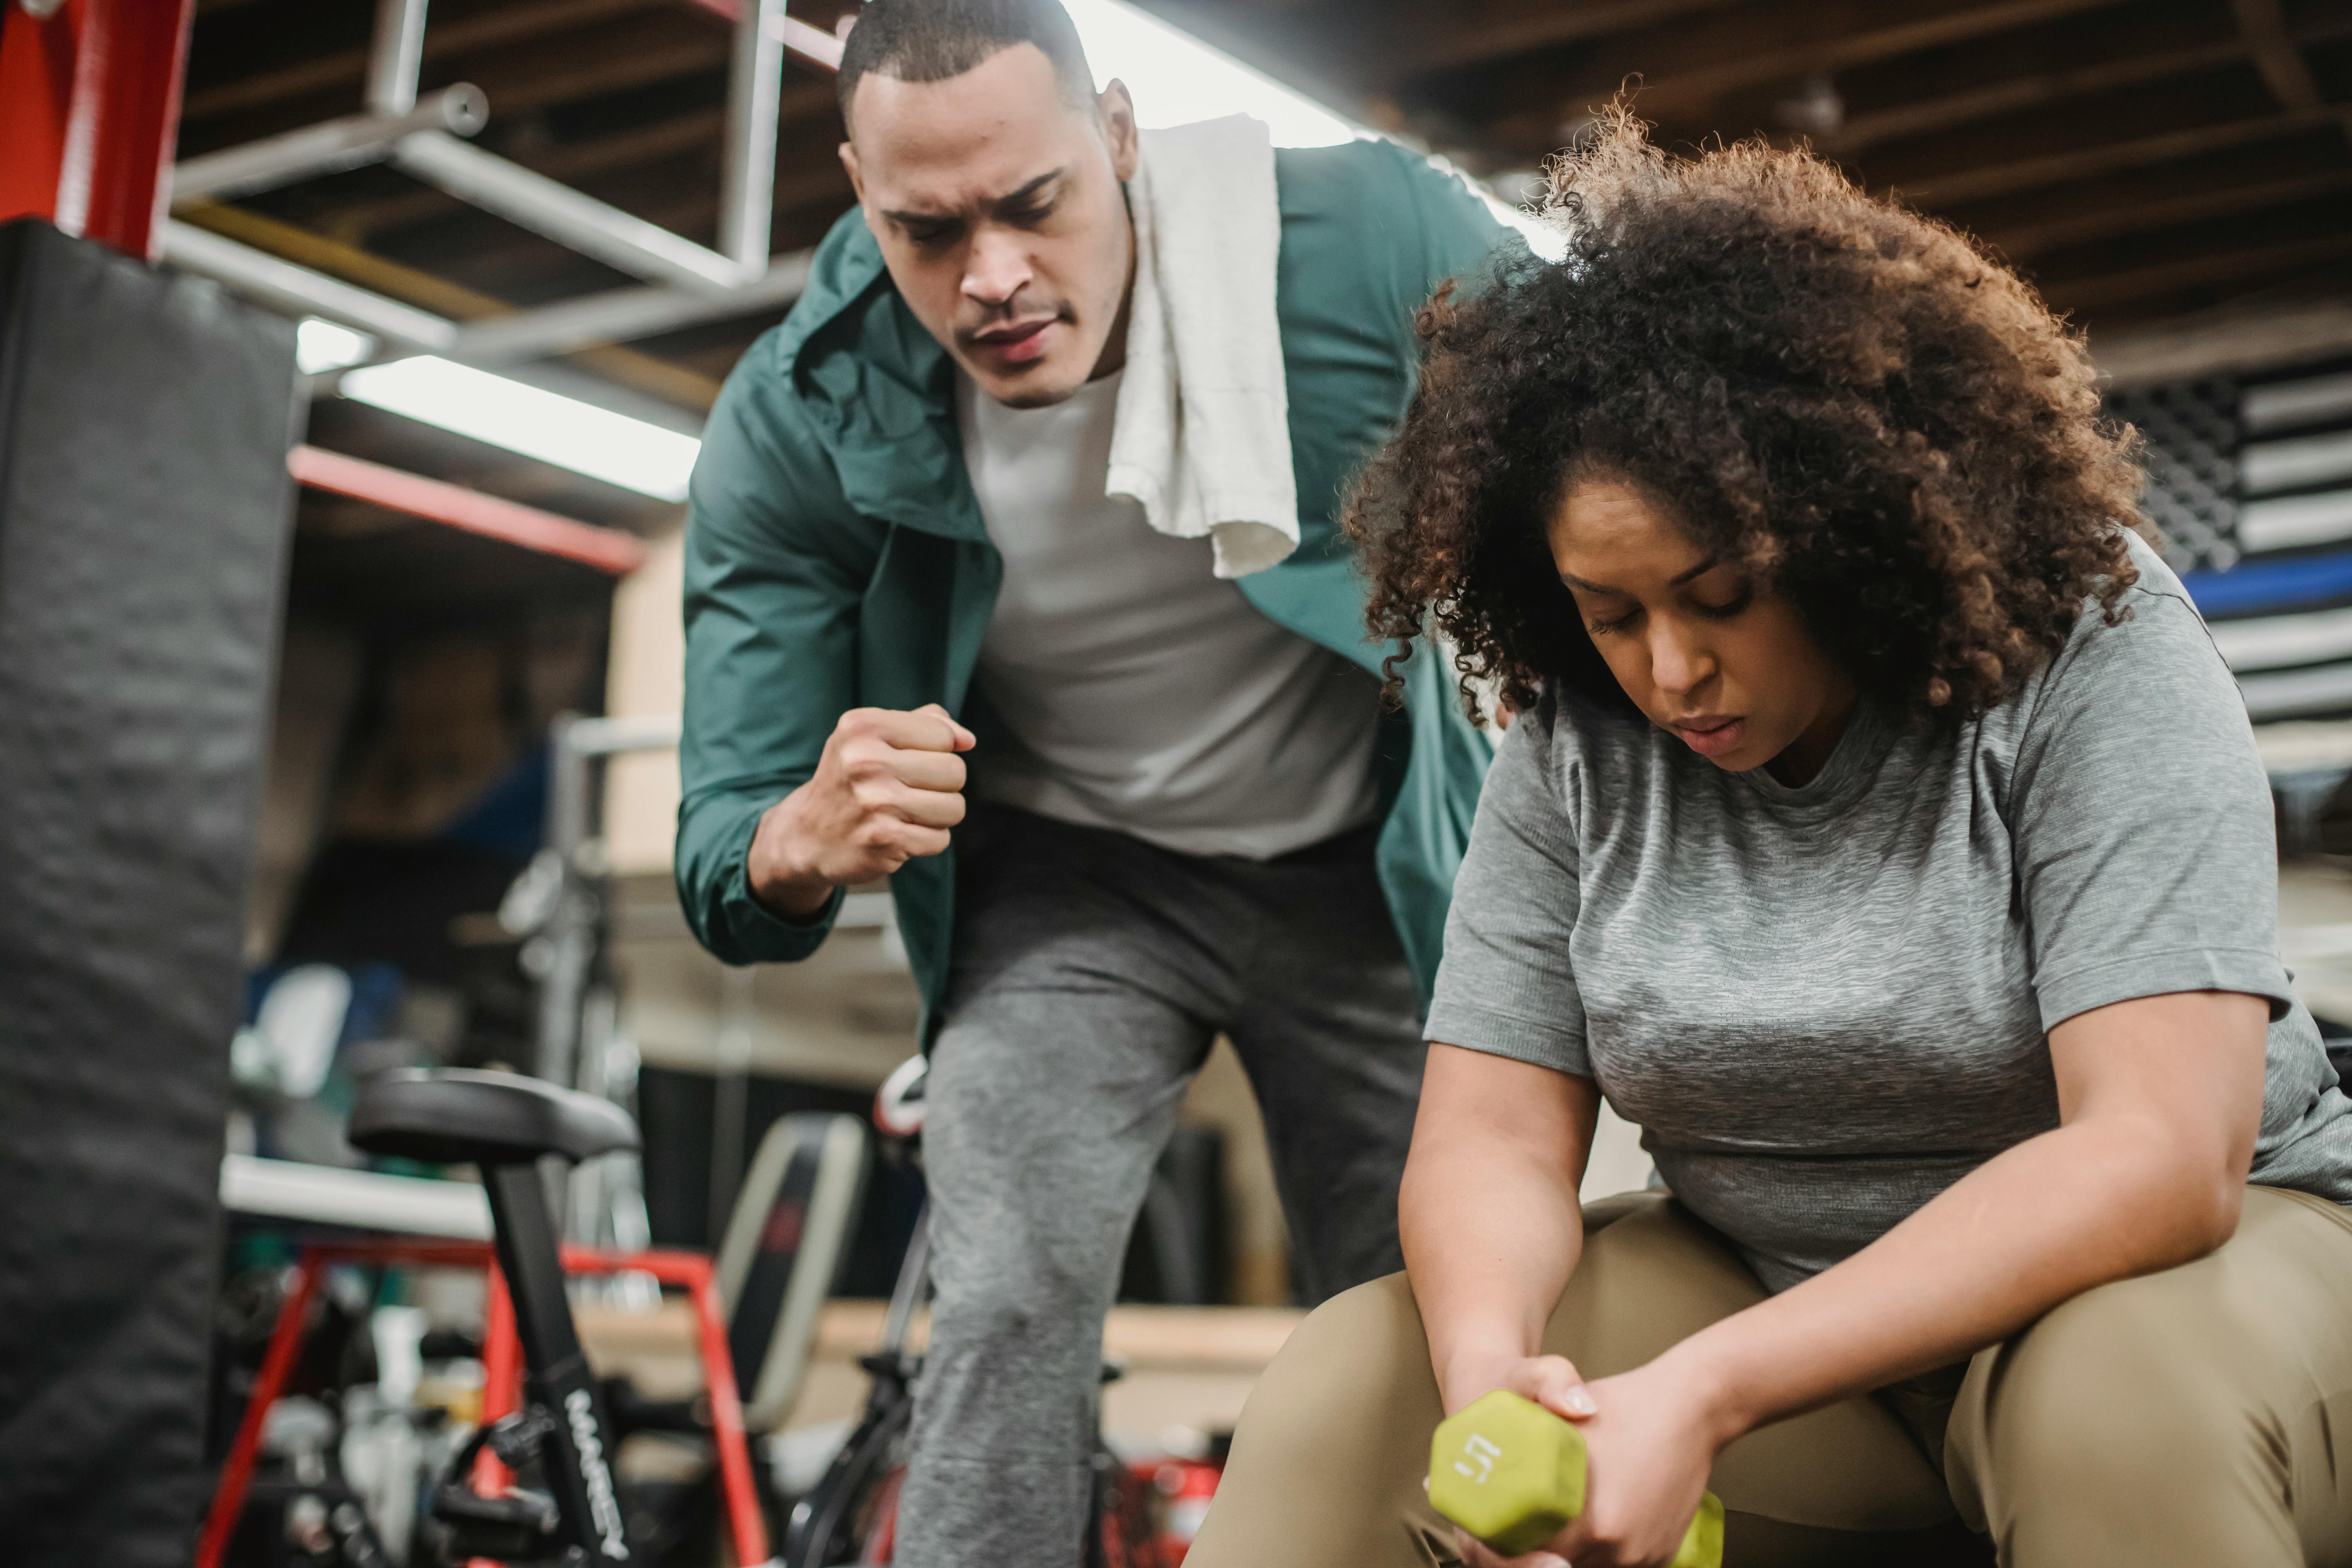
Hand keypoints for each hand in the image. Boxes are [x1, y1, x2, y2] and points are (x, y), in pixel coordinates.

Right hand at [747, 704, 974, 918]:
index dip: (938, 750)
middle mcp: (865, 761)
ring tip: (907, 813)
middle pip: (955, 770)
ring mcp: (874, 802)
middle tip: (910, 791)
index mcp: (863, 727)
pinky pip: (940, 839)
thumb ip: (923, 724)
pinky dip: (926, 840)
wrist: (808, 835)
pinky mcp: (884, 839)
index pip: (942, 734)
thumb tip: (967, 740)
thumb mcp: (873, 737)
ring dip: (938, 815)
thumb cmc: (852, 779)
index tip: (911, 761)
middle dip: (942, 785)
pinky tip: (899, 834)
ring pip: (954, 807)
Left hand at [1448, 1358, 1725, 1567]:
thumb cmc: (1623, 1406)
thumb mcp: (1557, 1427)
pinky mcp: (1660, 1554)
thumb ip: (1506, 1458)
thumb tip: (1432, 1486)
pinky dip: (1590, 1551)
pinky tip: (1578, 1523)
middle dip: (1522, 1556)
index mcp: (1588, 1521)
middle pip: (1551, 1566)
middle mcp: (1617, 1548)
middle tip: (1493, 1533)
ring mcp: (1642, 1556)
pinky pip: (1613, 1564)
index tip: (1472, 1534)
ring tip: (1536, 1523)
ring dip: (1556, 1553)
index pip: (1522, 1557)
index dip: (1492, 1551)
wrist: (1694, 1406)